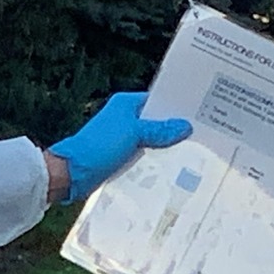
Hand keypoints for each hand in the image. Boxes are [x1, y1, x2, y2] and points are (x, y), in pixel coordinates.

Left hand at [48, 93, 192, 204]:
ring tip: (192, 152)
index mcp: (126, 104)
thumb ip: (160, 130)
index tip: (198, 114)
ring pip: (151, 139)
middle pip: (156, 121)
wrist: (73, 173)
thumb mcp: (134, 134)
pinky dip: (154, 159)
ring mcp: (122, 137)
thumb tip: (185, 126)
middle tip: (200, 136)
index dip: (175, 107)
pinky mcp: (121, 155)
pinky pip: (143, 154)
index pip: (157, 101)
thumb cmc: (100, 146)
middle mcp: (124, 117)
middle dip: (173, 130)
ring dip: (164, 147)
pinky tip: (171, 166)